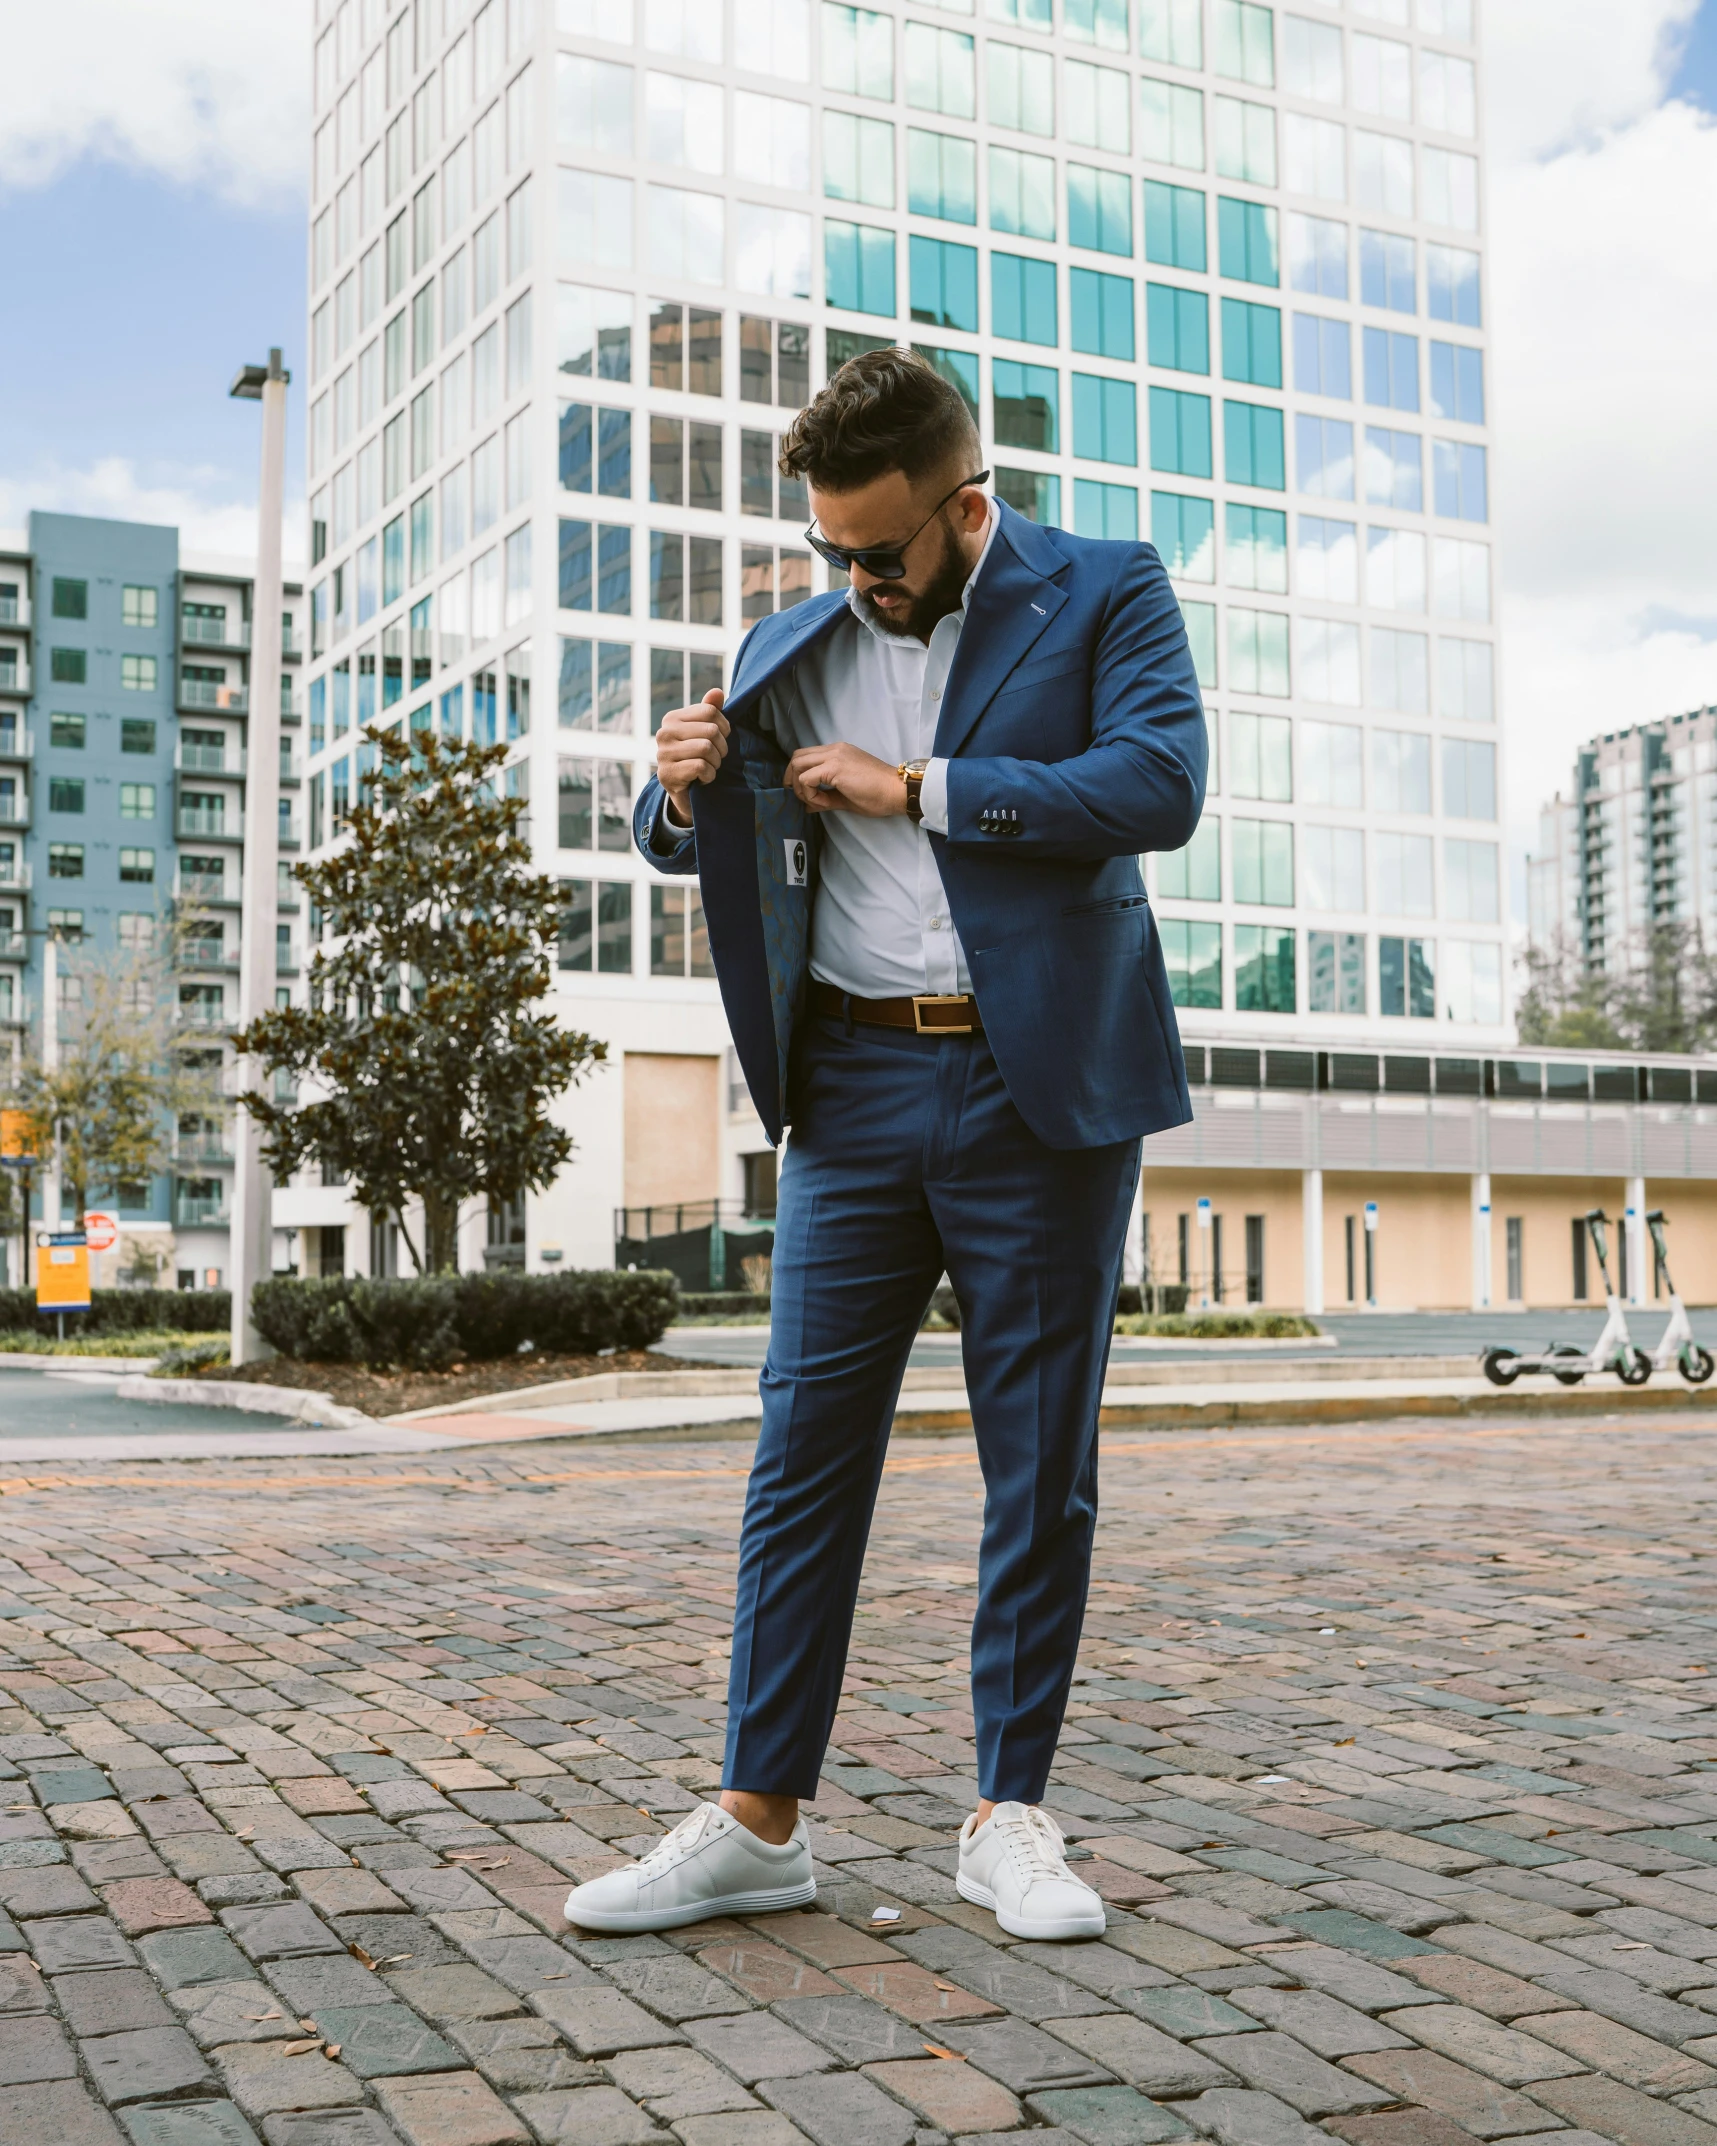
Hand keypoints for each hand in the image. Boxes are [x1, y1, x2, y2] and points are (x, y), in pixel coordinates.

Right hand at [656, 690, 728, 824]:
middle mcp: (664, 733)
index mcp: (672, 718)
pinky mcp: (667, 774)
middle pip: (711, 730)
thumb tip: (717, 692)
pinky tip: (703, 778)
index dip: (725, 726)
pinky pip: (701, 767)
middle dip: (721, 747)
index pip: (710, 711)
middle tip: (716, 757)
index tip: (722, 738)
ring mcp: (663, 754)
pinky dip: (709, 775)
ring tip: (710, 767)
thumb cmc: (697, 757)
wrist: (685, 792)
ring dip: (716, 762)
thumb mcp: (704, 732)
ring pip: (706, 748)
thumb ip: (710, 711)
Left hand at [784, 742, 908, 817]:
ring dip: (800, 786)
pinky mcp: (834, 767)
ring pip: (798, 764)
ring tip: (814, 801)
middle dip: (791, 777)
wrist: (896, 791)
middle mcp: (834, 749)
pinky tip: (822, 802)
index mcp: (838, 752)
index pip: (807, 756)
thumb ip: (825, 798)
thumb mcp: (845, 796)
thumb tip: (806, 806)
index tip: (806, 794)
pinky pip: (806, 779)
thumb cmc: (878, 794)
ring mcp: (834, 756)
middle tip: (798, 796)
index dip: (799, 774)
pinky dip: (809, 793)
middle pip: (797, 756)